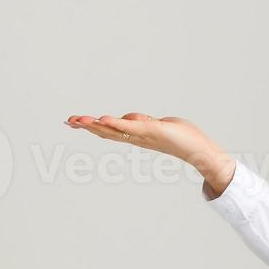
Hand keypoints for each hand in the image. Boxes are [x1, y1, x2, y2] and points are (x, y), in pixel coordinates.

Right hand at [66, 112, 234, 194]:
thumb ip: (141, 122)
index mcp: (135, 136)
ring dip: (96, 125)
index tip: (73, 121)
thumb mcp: (157, 124)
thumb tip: (128, 118)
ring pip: (115, 129)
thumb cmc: (181, 137)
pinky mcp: (152, 130)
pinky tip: (104, 120)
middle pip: (106, 131)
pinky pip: (131, 127)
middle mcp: (136, 137)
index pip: (109, 130)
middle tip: (68, 121)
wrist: (199, 150)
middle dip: (87, 126)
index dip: (91, 126)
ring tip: (80, 120)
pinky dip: (117, 123)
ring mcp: (142, 134)